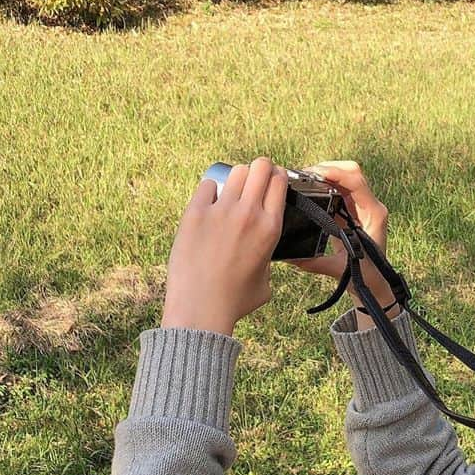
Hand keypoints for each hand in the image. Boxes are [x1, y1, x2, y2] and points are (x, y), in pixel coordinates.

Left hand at [160, 157, 287, 333]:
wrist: (200, 309)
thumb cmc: (234, 302)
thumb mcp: (266, 281)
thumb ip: (267, 260)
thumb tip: (261, 256)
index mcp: (270, 228)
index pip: (279, 182)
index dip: (276, 177)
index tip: (271, 182)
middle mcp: (249, 214)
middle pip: (260, 166)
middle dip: (259, 169)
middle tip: (253, 181)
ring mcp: (221, 211)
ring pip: (236, 171)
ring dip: (236, 178)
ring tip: (231, 192)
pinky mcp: (195, 213)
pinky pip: (207, 185)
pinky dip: (210, 191)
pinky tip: (209, 204)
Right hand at [280, 160, 391, 303]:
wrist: (376, 283)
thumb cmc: (365, 277)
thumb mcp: (340, 269)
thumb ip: (316, 263)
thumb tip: (290, 257)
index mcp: (373, 214)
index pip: (356, 181)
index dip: (335, 172)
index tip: (314, 174)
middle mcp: (370, 205)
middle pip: (352, 172)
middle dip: (328, 167)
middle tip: (304, 174)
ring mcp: (363, 206)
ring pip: (346, 177)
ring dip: (326, 174)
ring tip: (304, 179)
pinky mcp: (354, 210)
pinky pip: (341, 189)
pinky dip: (326, 184)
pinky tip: (310, 188)